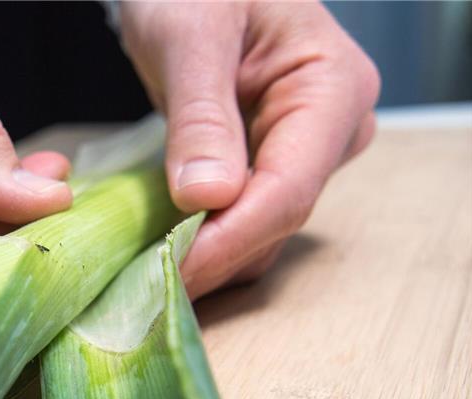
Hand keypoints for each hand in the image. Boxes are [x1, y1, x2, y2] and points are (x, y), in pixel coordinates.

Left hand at [121, 2, 379, 297]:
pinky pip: (240, 218)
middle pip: (276, 218)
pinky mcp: (269, 165)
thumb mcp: (191, 37)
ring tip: (140, 276)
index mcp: (331, 89)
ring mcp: (303, 152)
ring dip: (204, 256)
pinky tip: (156, 252)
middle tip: (142, 288)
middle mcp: (332, 130)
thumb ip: (200, 117)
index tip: (173, 273)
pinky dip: (201, 239)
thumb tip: (208, 199)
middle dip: (212, 255)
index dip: (229, 240)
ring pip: (260, 230)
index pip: (288, 189)